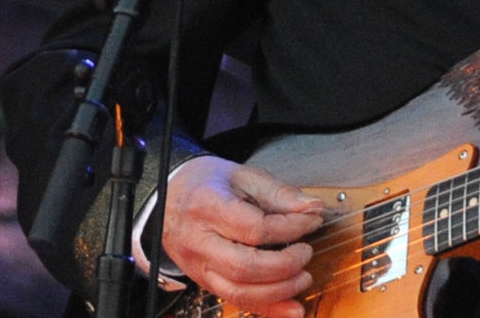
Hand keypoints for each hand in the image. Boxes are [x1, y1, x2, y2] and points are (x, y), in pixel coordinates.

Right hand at [159, 155, 327, 317]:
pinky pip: (236, 302)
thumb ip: (278, 193)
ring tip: (303, 277)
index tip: (312, 221)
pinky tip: (292, 307)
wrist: (167, 199)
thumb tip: (312, 208)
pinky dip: (267, 309)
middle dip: (284, 266)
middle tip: (306, 253)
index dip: (290, 228)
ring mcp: (199, 266)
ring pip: (238, 292)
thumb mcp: (242, 175)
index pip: (254, 228)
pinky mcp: (204, 281)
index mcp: (208, 207)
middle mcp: (199, 241)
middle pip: (244, 267)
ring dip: (279, 291)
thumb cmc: (205, 184)